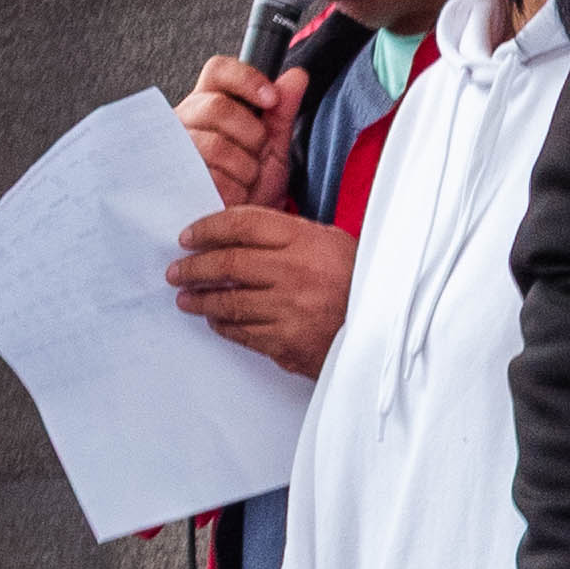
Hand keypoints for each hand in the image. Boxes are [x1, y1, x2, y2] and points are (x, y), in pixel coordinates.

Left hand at [169, 208, 355, 375]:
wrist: (392, 331)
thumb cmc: (363, 285)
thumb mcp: (333, 244)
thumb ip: (288, 236)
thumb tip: (237, 236)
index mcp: (307, 241)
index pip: (242, 225)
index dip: (207, 228)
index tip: (188, 237)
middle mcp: (295, 273)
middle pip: (227, 263)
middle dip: (193, 268)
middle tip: (176, 272)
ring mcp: (290, 311)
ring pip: (229, 303)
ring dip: (201, 301)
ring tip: (187, 299)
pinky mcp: (288, 344)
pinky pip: (244, 334)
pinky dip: (225, 327)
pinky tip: (217, 322)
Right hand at [178, 53, 304, 213]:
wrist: (242, 235)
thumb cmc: (252, 188)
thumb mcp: (273, 148)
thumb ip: (283, 111)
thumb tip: (297, 75)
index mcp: (209, 104)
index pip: (218, 71)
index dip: (245, 79)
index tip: (271, 99)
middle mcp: (185, 122)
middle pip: (218, 108)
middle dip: (251, 135)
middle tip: (256, 156)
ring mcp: (174, 151)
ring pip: (216, 145)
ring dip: (245, 168)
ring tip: (245, 181)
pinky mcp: (172, 183)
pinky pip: (210, 178)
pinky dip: (234, 190)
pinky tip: (236, 197)